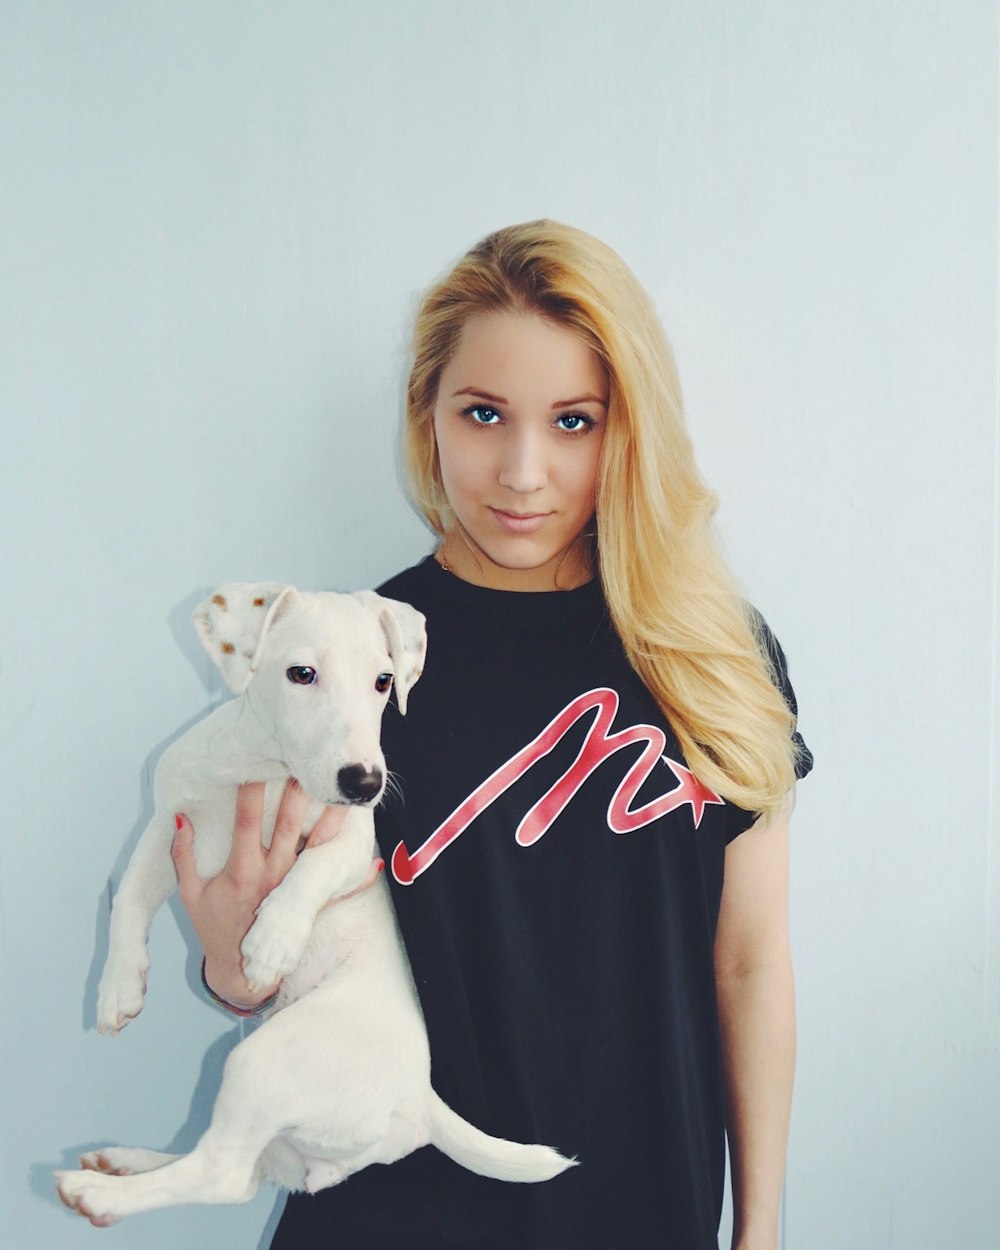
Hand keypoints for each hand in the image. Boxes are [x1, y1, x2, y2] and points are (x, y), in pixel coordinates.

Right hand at [172, 780, 346, 1006]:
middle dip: (296, 793)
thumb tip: (179, 818)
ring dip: (330, 818)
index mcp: (241, 870)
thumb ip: (183, 855)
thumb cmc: (214, 927)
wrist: (241, 970)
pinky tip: (367, 849)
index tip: (257, 765)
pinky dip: (352, 867)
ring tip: (344, 792)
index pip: (246, 822)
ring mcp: (292, 885)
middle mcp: (271, 874)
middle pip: (287, 825)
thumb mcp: (190, 895)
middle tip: (306, 762)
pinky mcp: (307, 899)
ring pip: (316, 844)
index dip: (251, 793)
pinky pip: (332, 879)